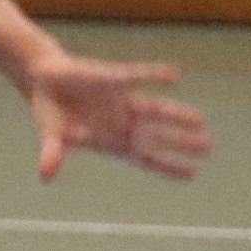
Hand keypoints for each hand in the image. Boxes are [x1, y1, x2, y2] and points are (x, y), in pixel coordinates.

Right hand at [24, 51, 209, 181]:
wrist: (43, 79)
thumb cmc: (52, 113)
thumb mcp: (51, 135)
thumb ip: (52, 154)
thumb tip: (45, 175)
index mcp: (110, 140)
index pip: (144, 156)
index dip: (167, 165)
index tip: (192, 174)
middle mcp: (120, 121)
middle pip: (156, 135)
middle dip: (180, 141)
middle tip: (207, 147)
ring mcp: (119, 100)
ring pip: (153, 109)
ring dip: (175, 114)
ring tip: (199, 120)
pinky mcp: (111, 78)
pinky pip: (136, 76)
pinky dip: (153, 75)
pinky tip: (175, 75)